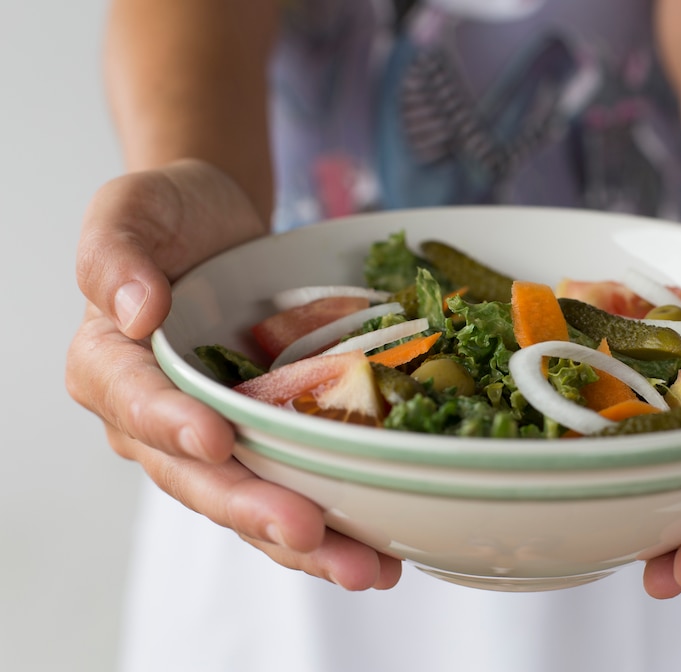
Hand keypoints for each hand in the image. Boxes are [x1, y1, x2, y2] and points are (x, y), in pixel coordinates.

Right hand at [66, 160, 401, 589]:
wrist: (218, 229)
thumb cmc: (168, 218)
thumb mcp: (129, 212)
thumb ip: (115, 256)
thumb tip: (137, 309)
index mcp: (111, 366)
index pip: (135, 403)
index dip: (171, 425)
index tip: (215, 439)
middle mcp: (158, 420)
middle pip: (198, 477)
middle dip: (252, 509)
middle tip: (306, 531)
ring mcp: (215, 438)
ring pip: (250, 502)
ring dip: (303, 544)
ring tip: (363, 570)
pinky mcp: (265, 442)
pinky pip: (292, 488)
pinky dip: (333, 524)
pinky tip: (379, 551)